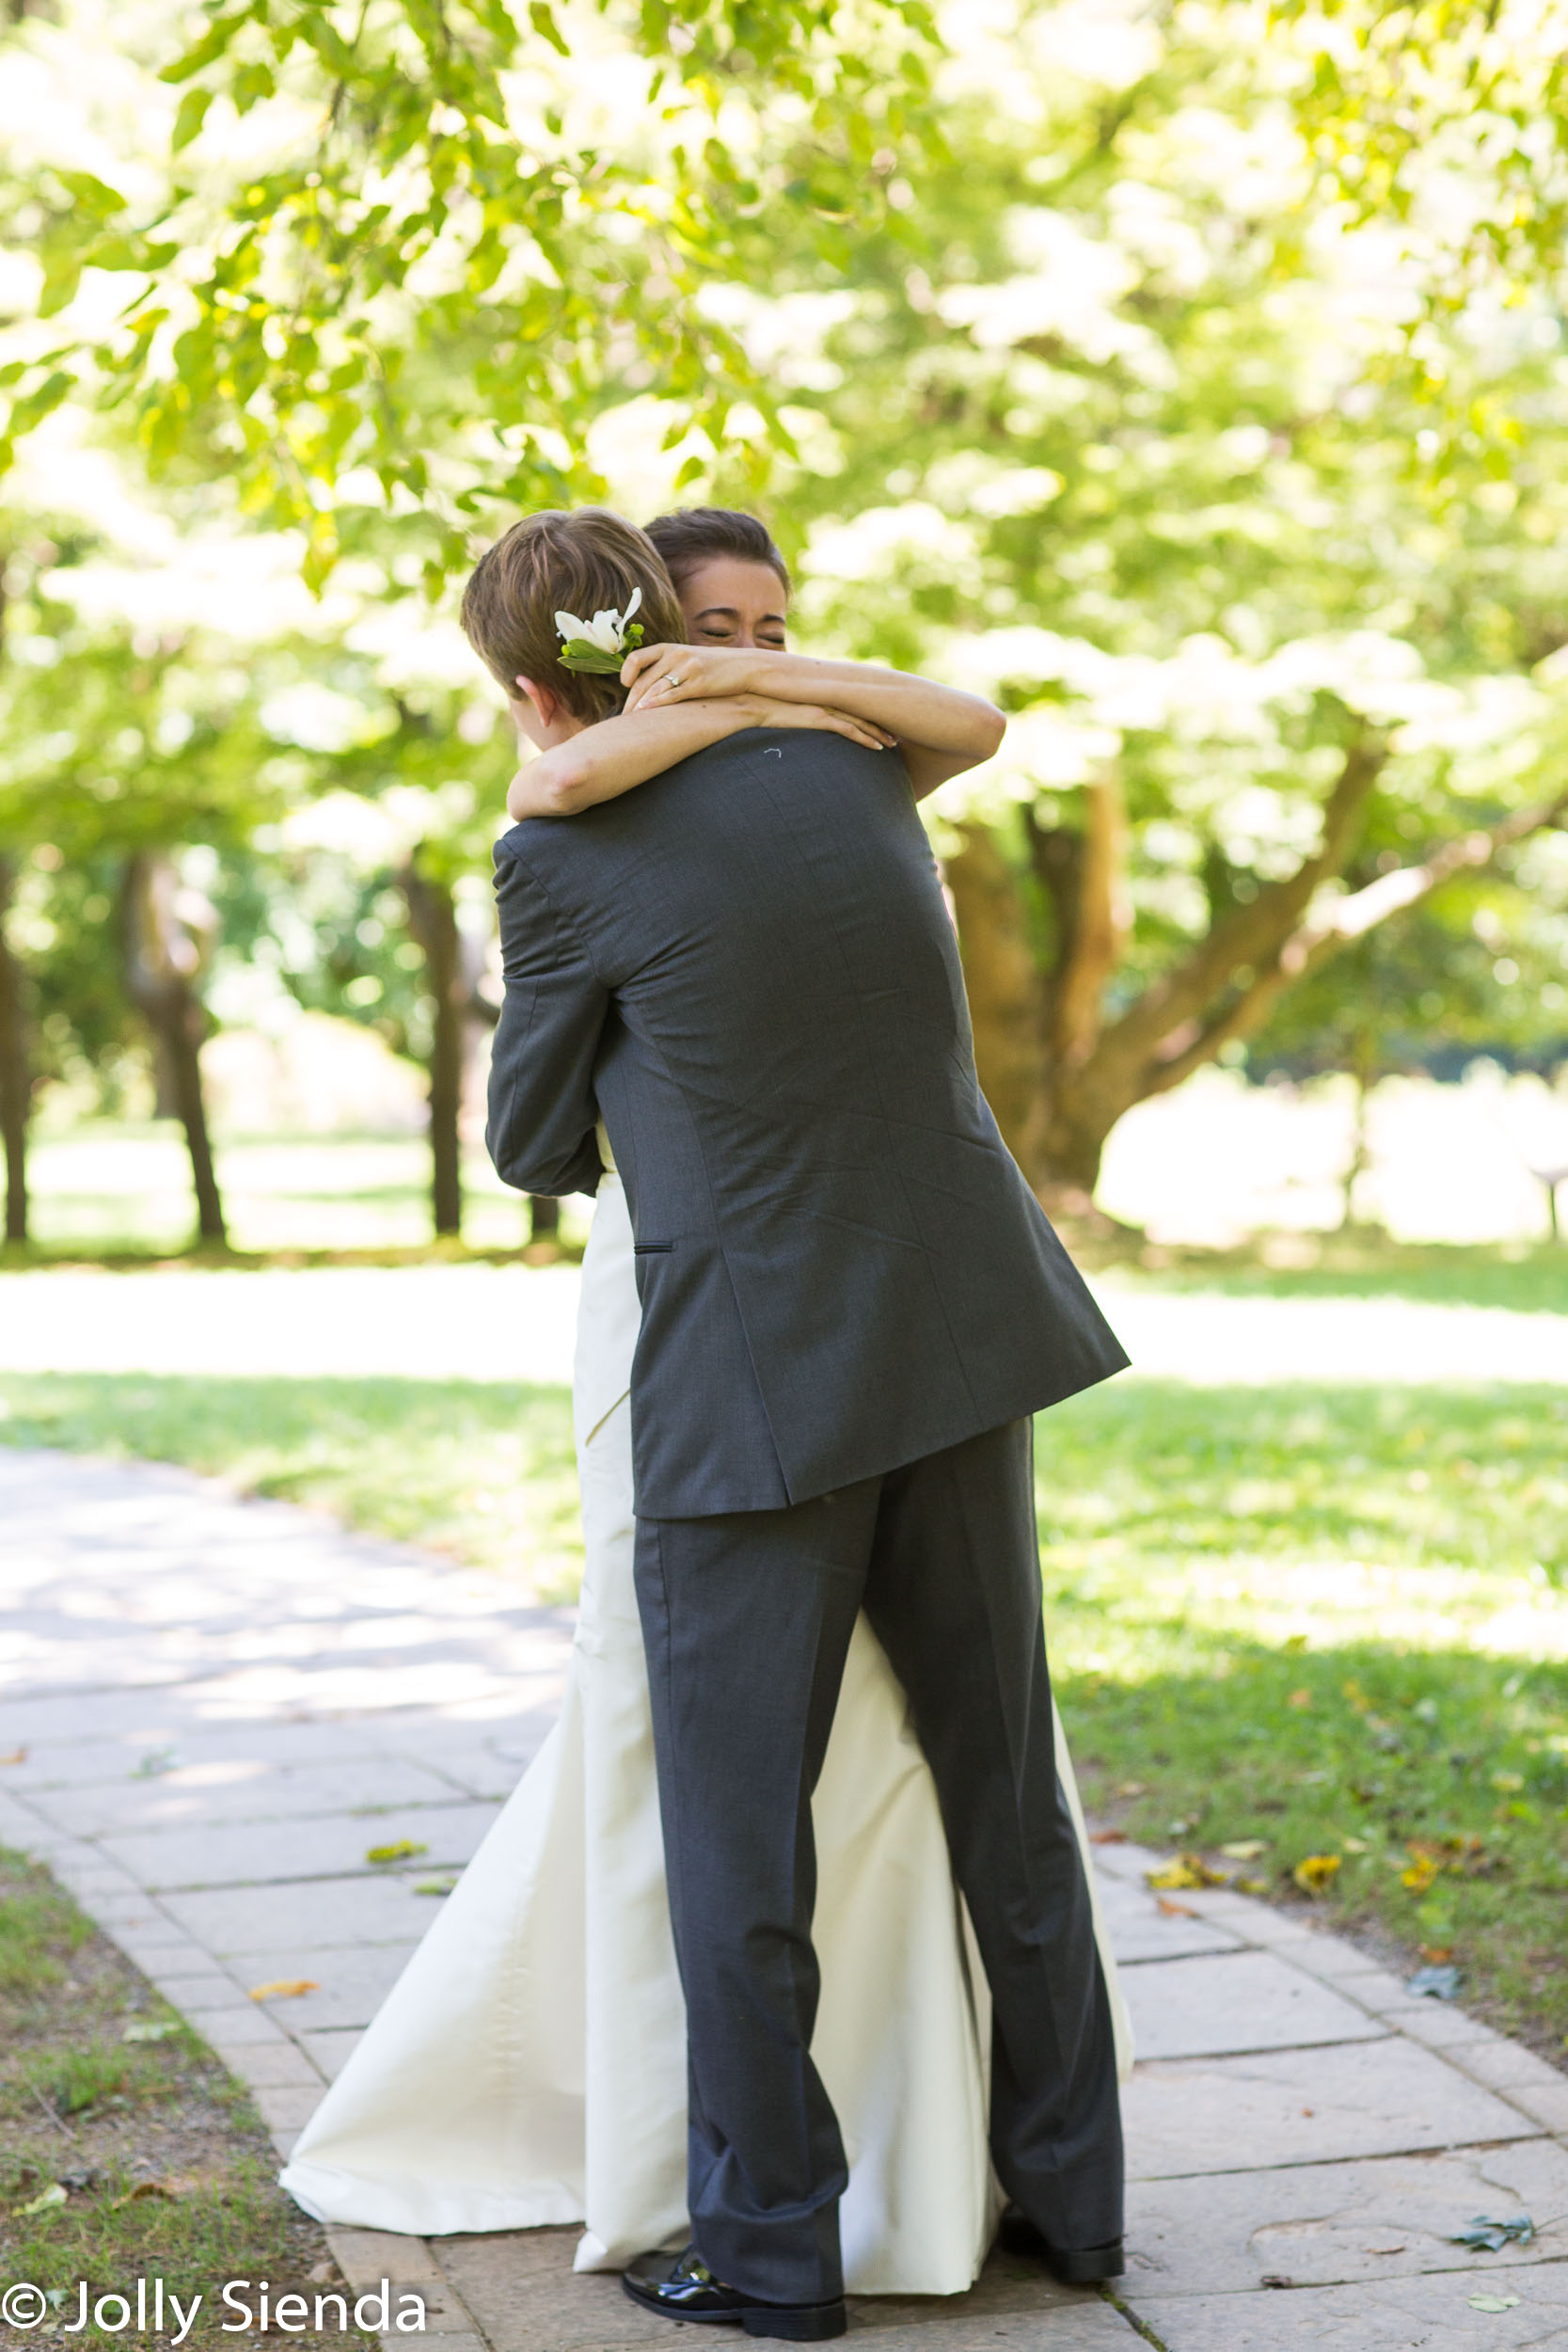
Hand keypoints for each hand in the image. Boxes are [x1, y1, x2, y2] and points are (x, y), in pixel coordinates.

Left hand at [621, 643, 760, 710]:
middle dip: (631, 700)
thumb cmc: (712, 666)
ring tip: (631, 721)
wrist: (744, 667)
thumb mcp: (687, 658)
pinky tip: (647, 713)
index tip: (623, 686)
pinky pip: (673, 695)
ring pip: (655, 689)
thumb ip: (666, 666)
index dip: (626, 673)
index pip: (637, 658)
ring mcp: (687, 669)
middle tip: (623, 717)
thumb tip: (644, 685)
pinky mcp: (699, 683)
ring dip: (640, 706)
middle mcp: (675, 655)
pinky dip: (657, 705)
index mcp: (669, 648)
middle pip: (644, 680)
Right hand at [734, 694, 896, 751]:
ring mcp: (825, 707)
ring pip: (861, 720)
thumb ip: (796, 715)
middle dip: (882, 722)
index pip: (852, 704)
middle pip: (863, 711)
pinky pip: (849, 729)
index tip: (883, 723)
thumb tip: (797, 725)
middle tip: (898, 734)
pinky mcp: (820, 717)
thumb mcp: (785, 711)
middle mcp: (827, 699)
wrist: (751, 703)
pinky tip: (878, 748)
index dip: (869, 714)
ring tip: (895, 744)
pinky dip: (865, 739)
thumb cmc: (762, 708)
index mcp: (821, 696)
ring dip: (879, 733)